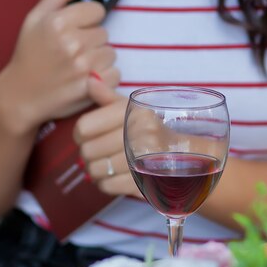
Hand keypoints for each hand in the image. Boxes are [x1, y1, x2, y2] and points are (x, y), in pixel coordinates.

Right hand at [0, 0, 119, 129]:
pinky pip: (115, 74)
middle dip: (90, 42)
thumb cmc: (28, 55)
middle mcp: (72, 42)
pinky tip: (86, 80)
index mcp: (58, 21)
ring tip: (77, 67)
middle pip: (104, 33)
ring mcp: (83, 66)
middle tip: (71, 54)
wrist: (20, 95)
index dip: (86, 21)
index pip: (97, 10)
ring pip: (111, 53)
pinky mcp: (91, 87)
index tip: (73, 32)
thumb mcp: (34, 18)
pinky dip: (104, 78)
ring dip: (98, 60)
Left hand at [74, 77, 142, 199]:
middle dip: (87, 155)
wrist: (186, 158)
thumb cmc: (152, 130)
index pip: (84, 127)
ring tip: (105, 165)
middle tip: (96, 154)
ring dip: (95, 171)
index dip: (79, 135)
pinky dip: (106, 183)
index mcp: (135, 114)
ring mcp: (144, 160)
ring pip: (95, 170)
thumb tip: (89, 80)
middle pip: (87, 151)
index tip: (86, 137)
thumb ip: (108, 96)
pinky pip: (107, 186)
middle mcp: (141, 135)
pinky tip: (114, 176)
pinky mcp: (144, 182)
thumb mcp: (133, 109)